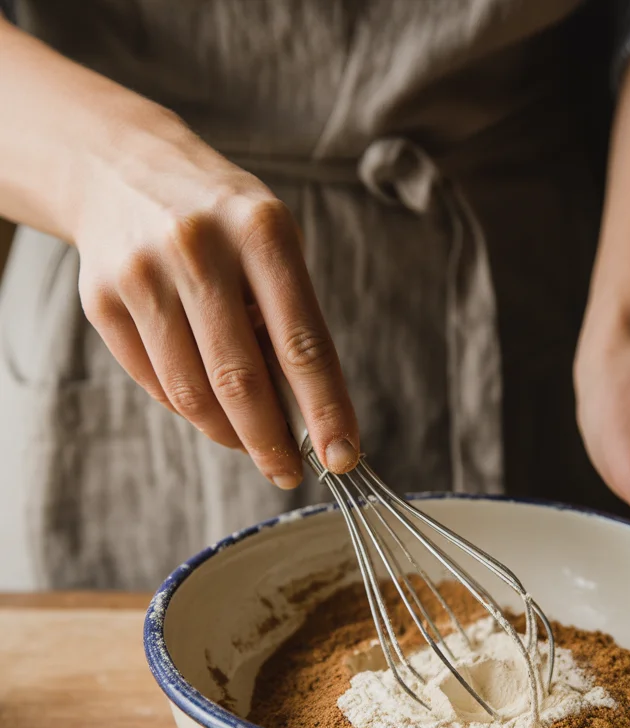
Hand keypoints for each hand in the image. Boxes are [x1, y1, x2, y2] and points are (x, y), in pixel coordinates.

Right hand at [73, 111, 358, 486]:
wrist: (121, 167)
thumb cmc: (222, 219)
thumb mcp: (272, 245)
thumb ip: (291, 321)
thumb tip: (308, 417)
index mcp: (260, 231)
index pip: (302, 344)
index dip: (325, 411)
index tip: (342, 457)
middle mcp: (197, 248)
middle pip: (240, 380)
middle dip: (271, 442)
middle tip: (289, 473)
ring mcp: (142, 274)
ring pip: (191, 392)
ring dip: (229, 434)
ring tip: (252, 443)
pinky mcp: (101, 299)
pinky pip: (154, 382)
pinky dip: (188, 407)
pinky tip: (207, 405)